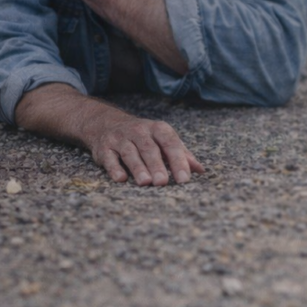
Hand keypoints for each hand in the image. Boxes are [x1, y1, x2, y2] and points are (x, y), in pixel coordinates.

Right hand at [82, 113, 205, 185]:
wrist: (107, 124)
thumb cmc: (144, 137)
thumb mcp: (163, 140)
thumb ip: (182, 155)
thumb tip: (202, 171)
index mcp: (158, 129)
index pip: (171, 144)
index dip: (178, 161)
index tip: (184, 179)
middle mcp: (139, 131)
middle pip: (150, 149)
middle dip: (157, 165)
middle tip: (163, 182)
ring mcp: (120, 139)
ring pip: (130, 153)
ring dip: (138, 168)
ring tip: (145, 182)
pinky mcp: (104, 148)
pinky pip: (109, 158)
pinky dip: (114, 168)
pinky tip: (121, 179)